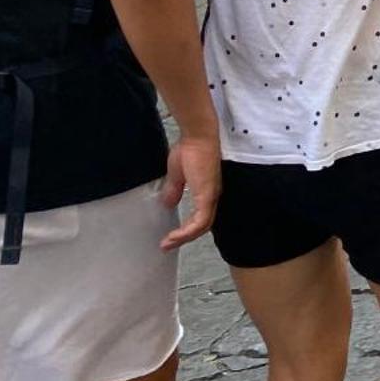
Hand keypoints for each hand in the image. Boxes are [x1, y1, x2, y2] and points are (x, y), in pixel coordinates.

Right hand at [158, 133, 220, 250]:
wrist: (197, 135)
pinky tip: (175, 237)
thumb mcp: (177, 174)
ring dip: (184, 238)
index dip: (187, 229)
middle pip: (202, 226)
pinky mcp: (207, 195)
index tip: (170, 237)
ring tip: (167, 244)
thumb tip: (168, 202)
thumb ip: (175, 189)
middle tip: (167, 245)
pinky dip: (187, 232)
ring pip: (202, 226)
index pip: (201, 217)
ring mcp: (211, 196)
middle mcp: (212, 196)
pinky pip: (200, 221)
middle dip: (184, 238)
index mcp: (206, 191)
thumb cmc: (190, 148)